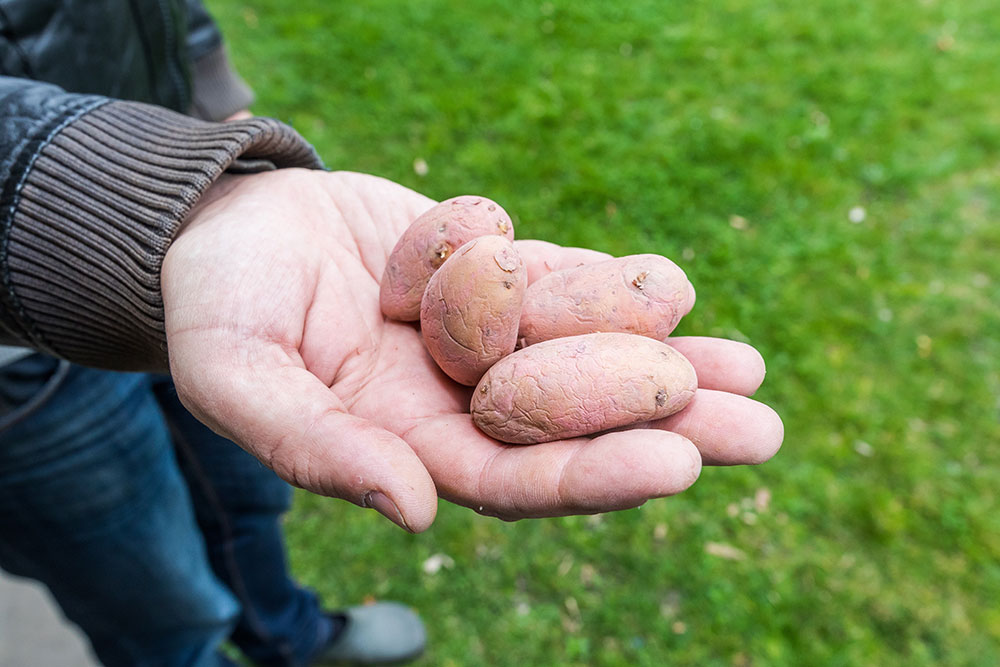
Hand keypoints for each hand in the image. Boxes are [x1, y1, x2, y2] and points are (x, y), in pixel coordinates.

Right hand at [162, 170, 782, 531]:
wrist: (228, 225)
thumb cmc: (216, 306)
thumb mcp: (238, 377)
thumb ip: (315, 447)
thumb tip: (413, 513)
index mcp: (405, 444)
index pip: (511, 476)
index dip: (590, 473)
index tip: (677, 464)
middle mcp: (456, 400)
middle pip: (574, 424)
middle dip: (662, 428)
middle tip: (758, 431)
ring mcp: (480, 338)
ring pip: (584, 357)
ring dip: (667, 364)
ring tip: (749, 371)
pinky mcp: (489, 276)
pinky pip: (562, 285)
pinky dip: (620, 291)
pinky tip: (680, 295)